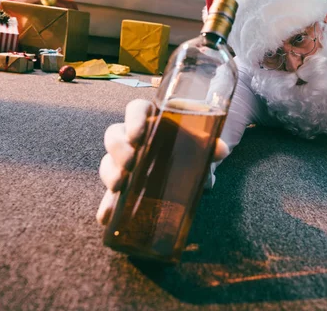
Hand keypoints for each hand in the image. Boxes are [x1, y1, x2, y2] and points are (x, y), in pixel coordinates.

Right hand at [96, 99, 229, 224]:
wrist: (190, 160)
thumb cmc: (191, 142)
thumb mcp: (201, 141)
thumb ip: (210, 143)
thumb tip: (220, 150)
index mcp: (151, 118)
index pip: (136, 109)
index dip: (133, 119)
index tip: (138, 135)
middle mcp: (132, 137)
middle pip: (114, 135)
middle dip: (118, 150)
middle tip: (130, 164)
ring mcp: (124, 161)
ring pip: (108, 162)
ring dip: (110, 174)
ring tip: (119, 187)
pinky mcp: (124, 184)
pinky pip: (109, 193)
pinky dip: (106, 206)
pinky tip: (106, 217)